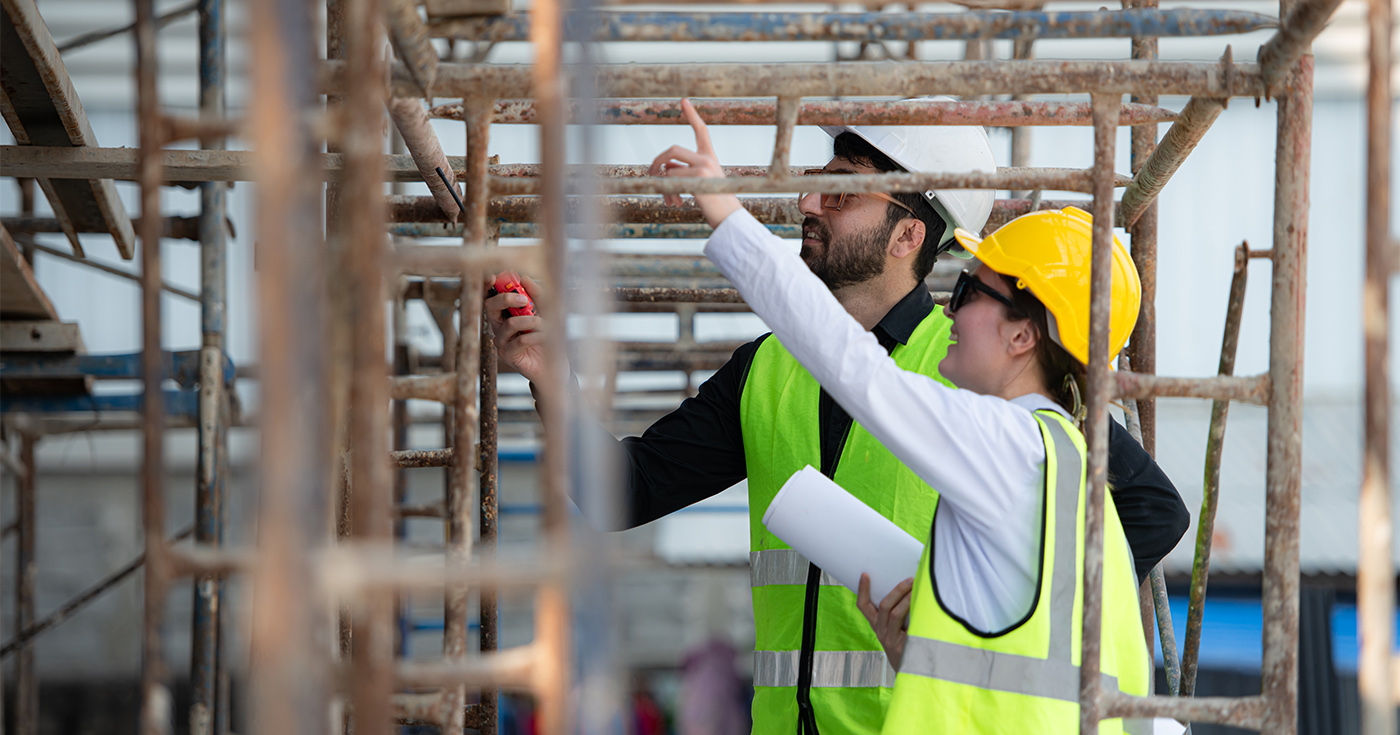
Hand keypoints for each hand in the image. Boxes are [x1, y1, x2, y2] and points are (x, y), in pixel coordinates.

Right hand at [485, 272, 545, 382]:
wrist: (555, 363)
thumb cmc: (549, 336)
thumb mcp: (548, 309)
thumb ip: (537, 294)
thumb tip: (525, 278)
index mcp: (505, 312)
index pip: (490, 295)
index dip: (488, 284)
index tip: (495, 276)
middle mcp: (499, 325)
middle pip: (490, 306)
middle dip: (506, 299)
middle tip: (524, 300)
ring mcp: (501, 341)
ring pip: (509, 324)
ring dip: (531, 321)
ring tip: (544, 324)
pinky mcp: (508, 354)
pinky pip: (520, 341)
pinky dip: (536, 336)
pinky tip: (544, 337)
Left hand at [646, 99, 741, 227]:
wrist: (729, 217)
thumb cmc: (714, 202)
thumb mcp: (700, 182)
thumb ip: (684, 170)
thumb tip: (664, 169)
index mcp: (710, 157)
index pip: (701, 131)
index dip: (692, 115)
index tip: (683, 100)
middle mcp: (707, 158)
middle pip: (673, 149)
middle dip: (658, 161)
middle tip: (651, 173)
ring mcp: (704, 167)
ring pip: (670, 169)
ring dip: (665, 186)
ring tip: (672, 200)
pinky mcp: (699, 177)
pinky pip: (672, 180)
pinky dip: (669, 192)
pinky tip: (677, 202)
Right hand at [857, 573, 913, 671]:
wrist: (911, 672)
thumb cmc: (905, 644)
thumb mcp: (894, 630)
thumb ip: (896, 613)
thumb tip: (909, 587)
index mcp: (877, 626)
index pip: (863, 607)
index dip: (862, 590)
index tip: (865, 575)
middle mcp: (881, 633)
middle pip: (884, 606)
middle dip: (897, 590)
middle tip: (909, 579)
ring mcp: (892, 640)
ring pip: (896, 615)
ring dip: (908, 599)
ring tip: (919, 590)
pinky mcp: (905, 647)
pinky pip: (911, 627)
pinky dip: (918, 615)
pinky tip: (928, 608)